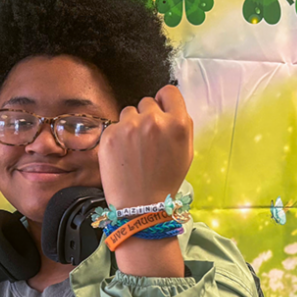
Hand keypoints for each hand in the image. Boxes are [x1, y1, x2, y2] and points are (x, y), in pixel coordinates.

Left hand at [96, 84, 193, 210]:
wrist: (141, 204)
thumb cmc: (165, 180)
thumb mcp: (186, 152)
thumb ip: (180, 125)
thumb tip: (171, 106)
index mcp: (178, 124)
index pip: (169, 92)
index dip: (165, 100)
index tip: (161, 109)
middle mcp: (154, 120)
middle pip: (147, 102)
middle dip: (147, 116)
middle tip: (147, 139)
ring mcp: (130, 125)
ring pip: (128, 112)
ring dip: (131, 125)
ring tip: (134, 149)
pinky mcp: (110, 133)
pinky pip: (114, 125)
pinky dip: (117, 136)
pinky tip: (122, 154)